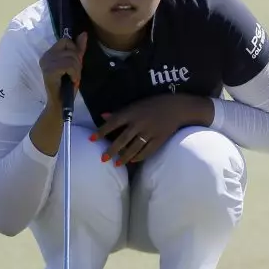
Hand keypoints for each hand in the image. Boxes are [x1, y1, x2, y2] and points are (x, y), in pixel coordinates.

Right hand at [39, 32, 86, 110]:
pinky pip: (68, 65)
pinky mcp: (49, 71)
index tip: (75, 64)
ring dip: (77, 70)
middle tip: (74, 74)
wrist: (61, 104)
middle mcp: (46, 56)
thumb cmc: (67, 86)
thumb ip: (78, 49)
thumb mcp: (75, 65)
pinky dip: (74, 73)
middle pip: (69, 47)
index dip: (74, 51)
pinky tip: (71, 80)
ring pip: (70, 57)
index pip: (65, 40)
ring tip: (73, 78)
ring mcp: (46, 63)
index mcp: (50, 53)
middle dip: (77, 62)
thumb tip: (84, 33)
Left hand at [90, 94, 213, 165]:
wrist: (177, 107)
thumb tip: (102, 115)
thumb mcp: (136, 104)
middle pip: (122, 139)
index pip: (113, 123)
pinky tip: (133, 160)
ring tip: (117, 164)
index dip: (101, 131)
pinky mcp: (159, 139)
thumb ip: (120, 112)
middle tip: (103, 158)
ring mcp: (150, 132)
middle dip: (112, 149)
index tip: (91, 139)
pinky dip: (139, 157)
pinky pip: (147, 151)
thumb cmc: (154, 104)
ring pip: (134, 148)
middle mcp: (139, 123)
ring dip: (124, 157)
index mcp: (132, 112)